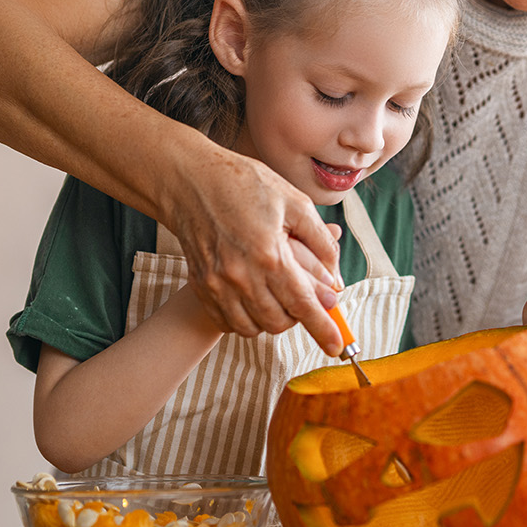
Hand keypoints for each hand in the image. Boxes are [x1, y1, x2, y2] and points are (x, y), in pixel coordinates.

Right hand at [167, 147, 342, 347]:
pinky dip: (247, 319)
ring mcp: (218, 284)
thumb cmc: (244, 184)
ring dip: (273, 320)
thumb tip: (335, 276)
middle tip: (305, 299)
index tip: (337, 346)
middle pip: (279, 322)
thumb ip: (320, 240)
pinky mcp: (202, 286)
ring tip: (279, 296)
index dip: (324, 329)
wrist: (190, 180)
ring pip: (254, 327)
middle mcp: (242, 276)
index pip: (303, 305)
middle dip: (299, 318)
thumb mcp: (294, 202)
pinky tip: (255, 299)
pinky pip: (228, 321)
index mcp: (270, 255)